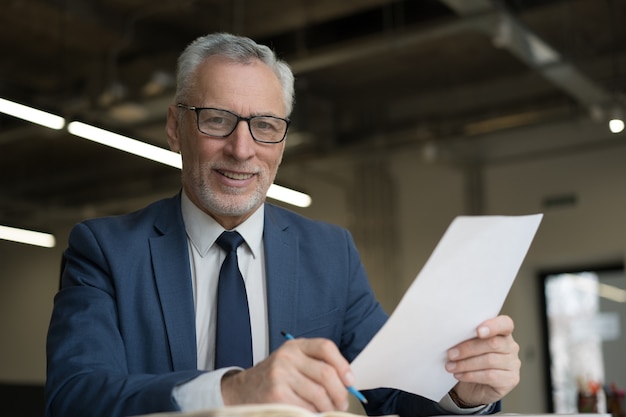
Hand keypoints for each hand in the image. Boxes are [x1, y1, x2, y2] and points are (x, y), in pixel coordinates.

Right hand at [221, 337, 351, 411]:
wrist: (241, 391)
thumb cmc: (273, 379)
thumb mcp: (291, 363)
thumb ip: (315, 366)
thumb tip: (346, 383)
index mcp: (295, 346)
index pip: (325, 347)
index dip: (343, 365)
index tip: (350, 381)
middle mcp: (287, 357)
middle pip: (326, 374)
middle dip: (339, 393)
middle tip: (341, 404)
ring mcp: (281, 376)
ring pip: (319, 395)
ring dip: (328, 408)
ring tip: (326, 411)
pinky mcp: (277, 395)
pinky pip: (306, 409)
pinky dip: (313, 414)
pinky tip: (310, 414)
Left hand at [445, 315, 520, 406]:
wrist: (471, 387)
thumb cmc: (469, 360)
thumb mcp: (467, 344)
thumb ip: (466, 336)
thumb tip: (451, 333)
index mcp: (502, 332)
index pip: (505, 323)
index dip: (493, 326)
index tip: (478, 331)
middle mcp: (511, 346)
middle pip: (493, 343)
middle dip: (468, 349)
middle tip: (451, 354)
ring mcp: (513, 364)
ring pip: (490, 361)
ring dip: (466, 364)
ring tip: (451, 366)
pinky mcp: (511, 379)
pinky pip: (490, 376)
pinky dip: (471, 375)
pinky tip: (460, 375)